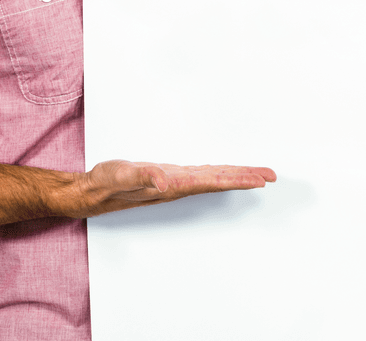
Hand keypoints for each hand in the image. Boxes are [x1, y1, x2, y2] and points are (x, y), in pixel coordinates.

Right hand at [67, 160, 276, 218]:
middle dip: (247, 178)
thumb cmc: (107, 182)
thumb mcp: (122, 174)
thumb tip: (165, 181)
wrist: (93, 191)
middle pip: (220, 181)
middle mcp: (179, 185)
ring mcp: (176, 182)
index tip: (260, 180)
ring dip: (237, 176)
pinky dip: (219, 173)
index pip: (214, 181)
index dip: (238, 180)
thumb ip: (143, 176)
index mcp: (174, 184)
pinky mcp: (170, 176)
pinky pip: (202, 175)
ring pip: (214, 179)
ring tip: (258, 175)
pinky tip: (226, 173)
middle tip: (272, 175)